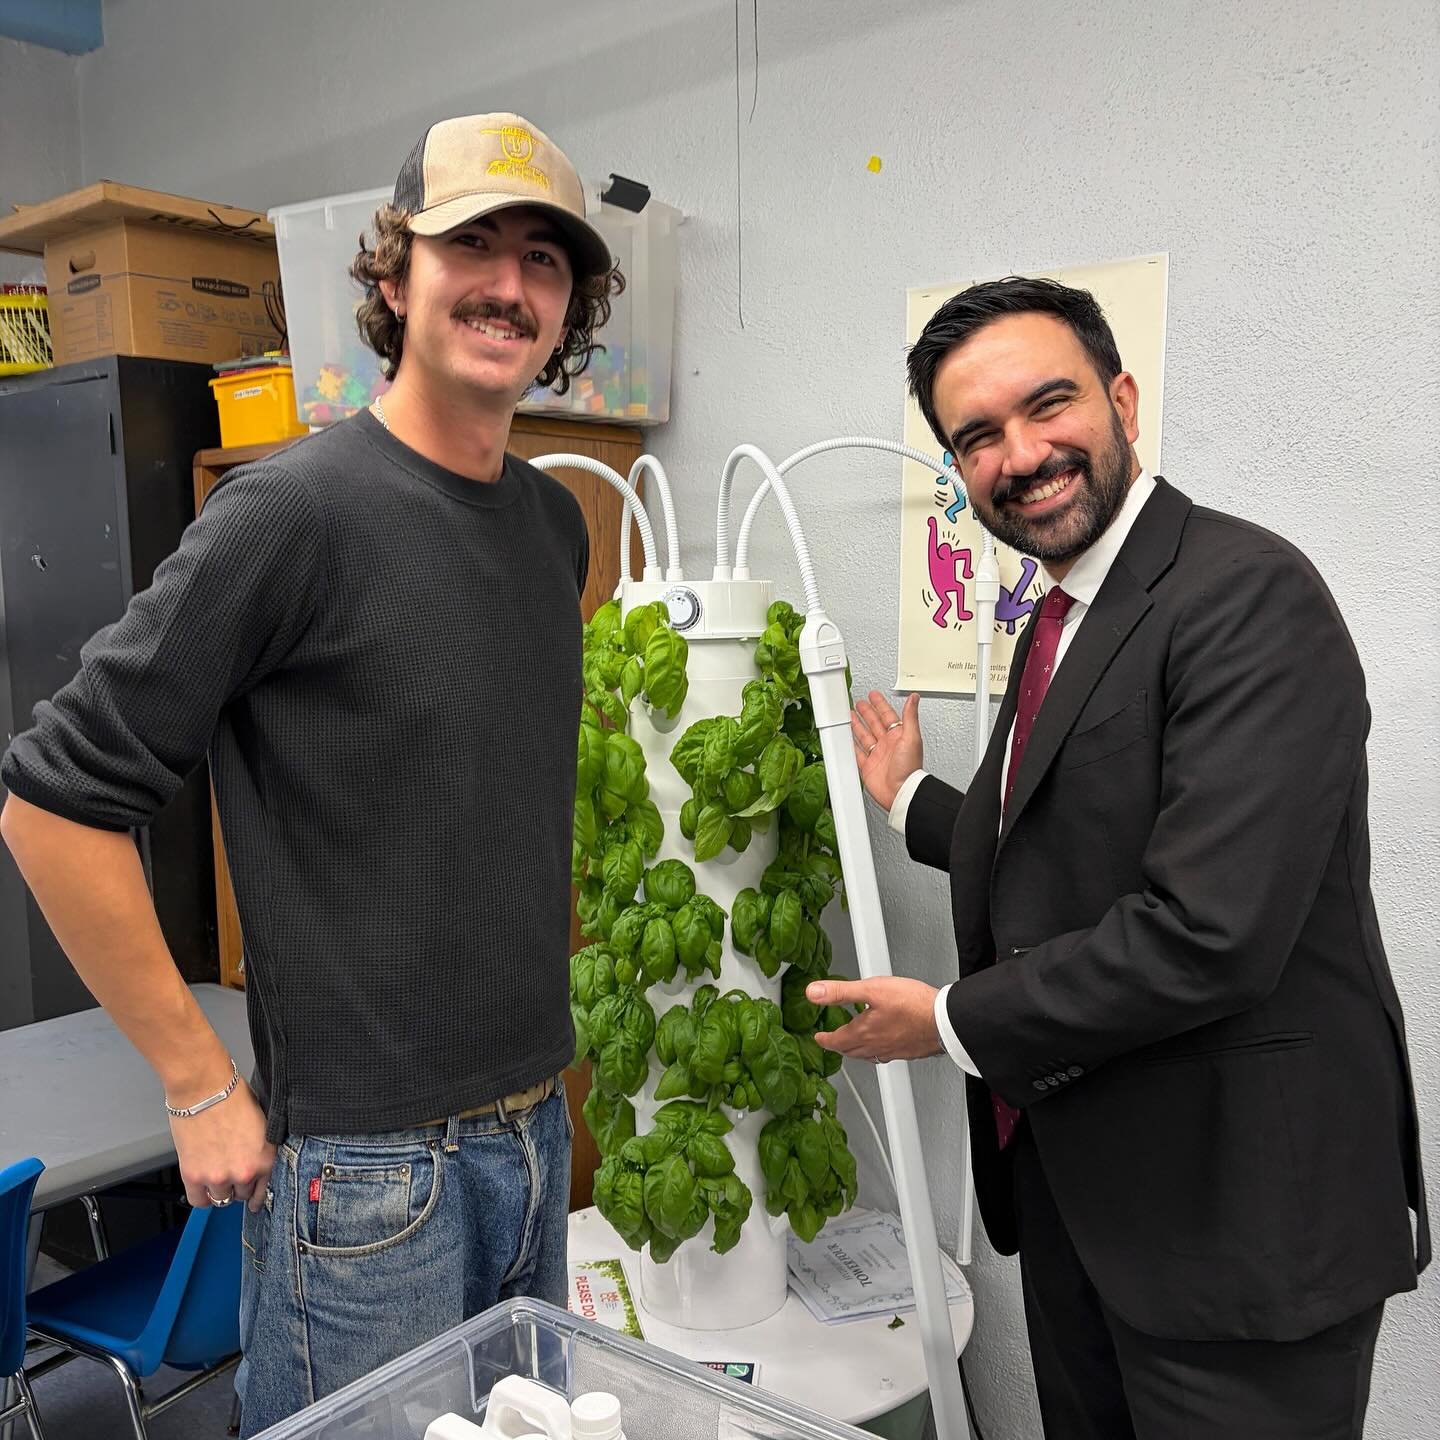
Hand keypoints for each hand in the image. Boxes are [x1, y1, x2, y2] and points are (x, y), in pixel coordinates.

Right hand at [168, 1077, 276, 1213]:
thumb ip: (260, 1148)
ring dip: (218, 1189)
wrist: (204, 1087)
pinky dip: (200, 1194)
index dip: (257, 1197)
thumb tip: (256, 1159)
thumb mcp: (262, 1123)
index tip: (254, 1201)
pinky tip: (201, 1183)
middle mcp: (245, 1172)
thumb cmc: (232, 1096)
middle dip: (237, 1186)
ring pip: (220, 1199)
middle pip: (242, 1195)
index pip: (264, 1191)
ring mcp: (219, 1176)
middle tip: (230, 1173)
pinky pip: (198, 1201)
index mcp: (266, 1157)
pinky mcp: (194, 1176)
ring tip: (214, 1173)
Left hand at [808, 976, 942, 1062]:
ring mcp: (893, 1051)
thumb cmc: (912, 1004)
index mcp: (863, 1032)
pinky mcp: (909, 1051)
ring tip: (854, 1043)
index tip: (819, 1038)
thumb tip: (813, 993)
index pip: (836, 1041)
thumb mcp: (871, 989)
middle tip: (833, 1041)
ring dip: (856, 1051)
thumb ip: (841, 991)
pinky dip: (877, 1051)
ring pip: (868, 1055)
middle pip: (851, 1051)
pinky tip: (884, 1043)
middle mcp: (876, 1046)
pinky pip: (886, 1055)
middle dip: (839, 1046)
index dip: (824, 1039)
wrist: (945, 1020)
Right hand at [851, 691, 922, 811]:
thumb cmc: (909, 769)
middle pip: (874, 724)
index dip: (880, 705)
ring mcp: (877, 755)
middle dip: (866, 712)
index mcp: (898, 736)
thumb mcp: (912, 738)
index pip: (887, 716)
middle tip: (859, 703)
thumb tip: (914, 698)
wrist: (900, 792)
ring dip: (857, 725)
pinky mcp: (867, 766)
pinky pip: (856, 752)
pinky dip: (850, 744)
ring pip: (864, 736)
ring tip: (849, 715)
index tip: (873, 695)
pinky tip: (846, 738)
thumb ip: (911, 716)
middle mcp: (887, 744)